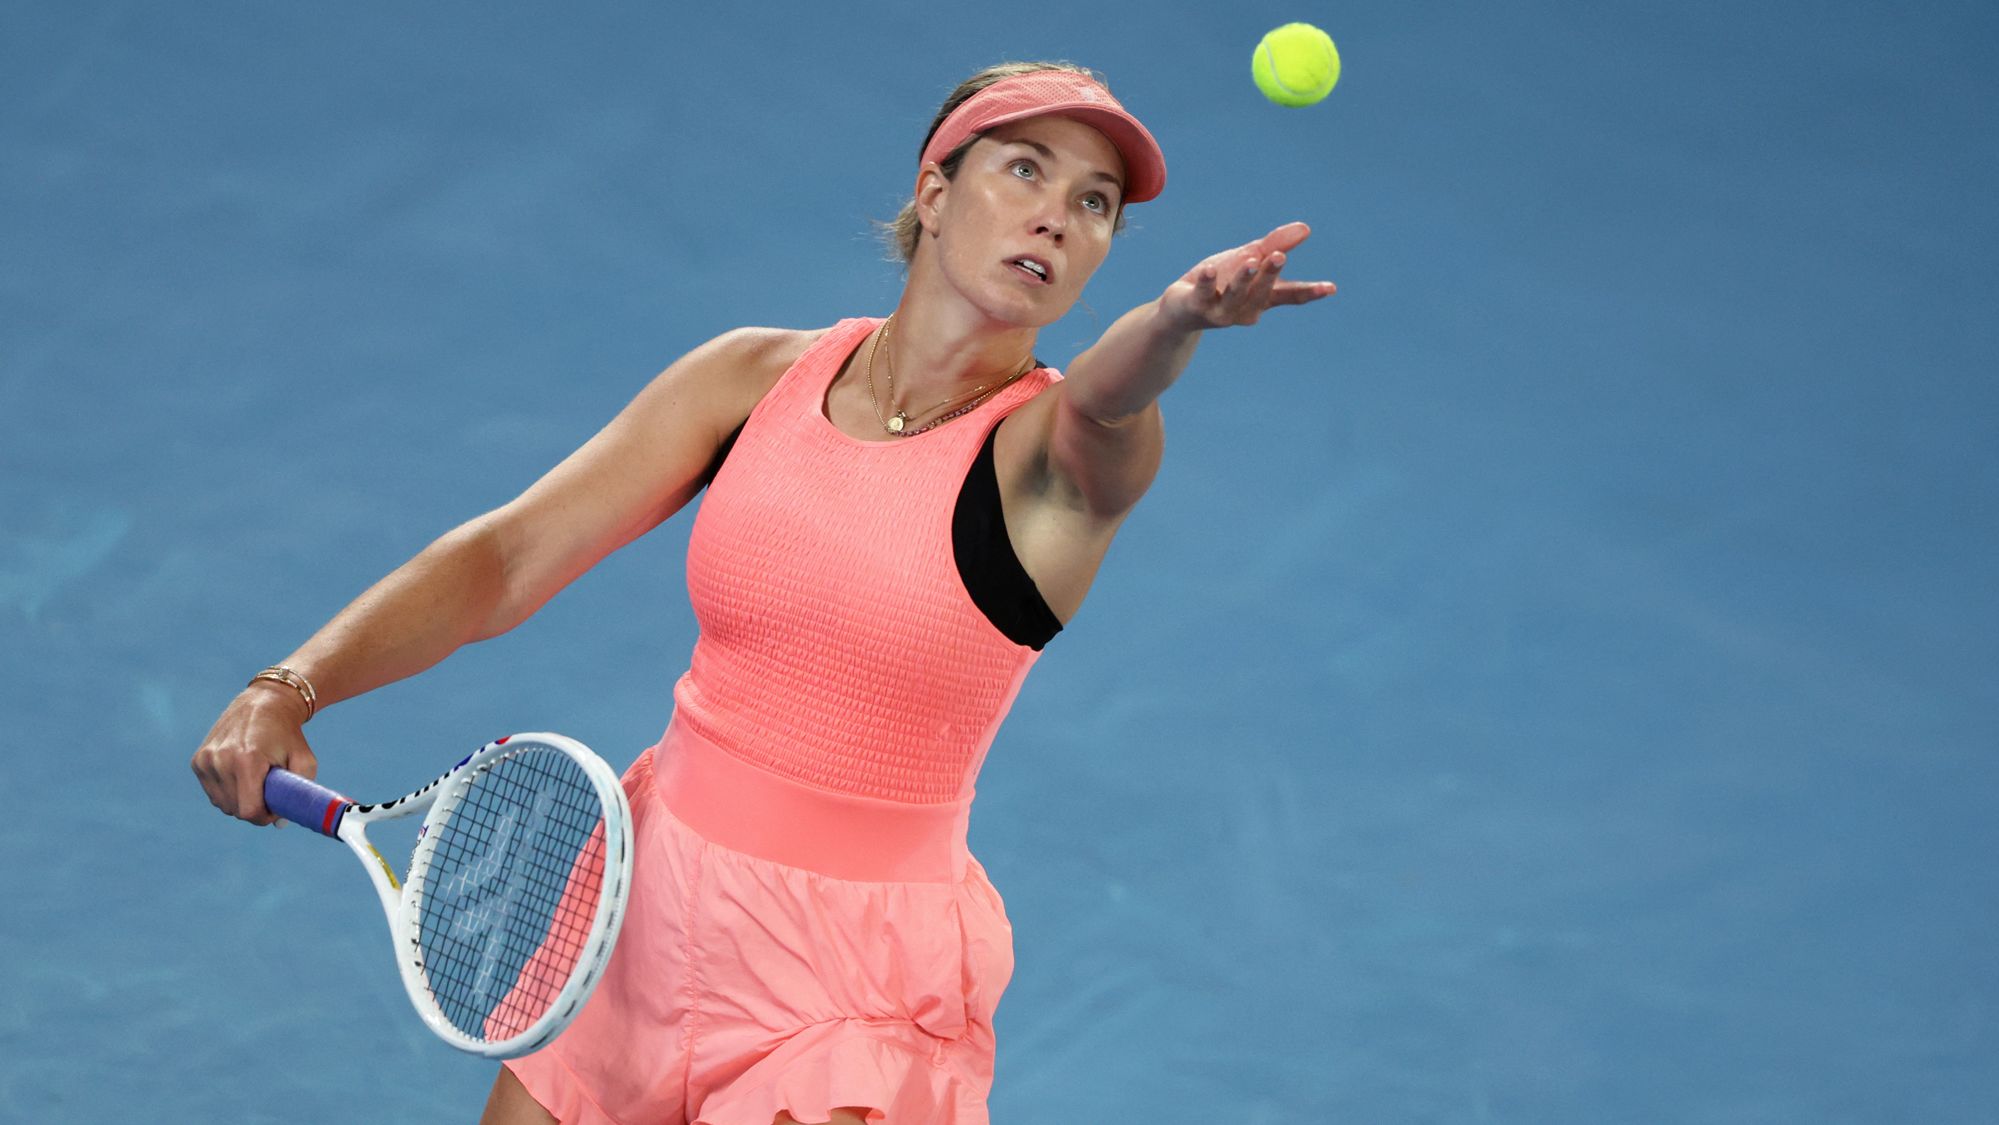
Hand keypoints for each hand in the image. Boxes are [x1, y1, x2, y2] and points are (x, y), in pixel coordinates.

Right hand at [191, 683, 320, 824]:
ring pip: (222, 804)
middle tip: (269, 793)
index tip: (275, 809)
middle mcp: (221, 760)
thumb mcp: (304, 760)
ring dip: (240, 801)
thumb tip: (280, 823)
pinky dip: (228, 791)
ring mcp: (206, 760)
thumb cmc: (288, 734)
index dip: (264, 817)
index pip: (248, 810)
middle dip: (254, 809)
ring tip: (256, 782)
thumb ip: (299, 793)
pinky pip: (213, 792)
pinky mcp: (198, 761)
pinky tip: (241, 776)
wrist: (264, 703)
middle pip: (235, 809)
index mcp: (247, 760)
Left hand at [1158, 221, 1336, 331]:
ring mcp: (1222, 312)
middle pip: (1262, 292)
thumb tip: (1305, 228)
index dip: (1309, 292)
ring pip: (1235, 296)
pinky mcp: (1197, 307)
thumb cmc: (1221, 283)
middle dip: (1269, 275)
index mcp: (1262, 298)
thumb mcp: (1249, 257)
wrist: (1181, 309)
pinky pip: (1204, 294)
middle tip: (1279, 256)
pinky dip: (1207, 282)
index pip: (1290, 295)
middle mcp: (1245, 309)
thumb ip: (1275, 244)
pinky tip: (1209, 270)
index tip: (1330, 288)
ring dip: (1243, 279)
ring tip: (1250, 261)